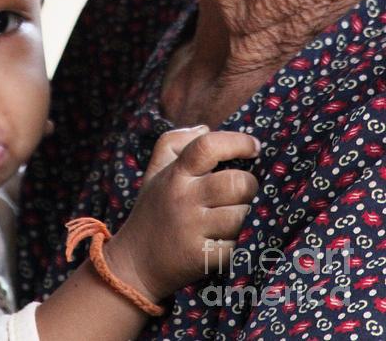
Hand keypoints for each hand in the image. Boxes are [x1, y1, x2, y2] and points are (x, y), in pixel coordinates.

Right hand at [104, 127, 259, 301]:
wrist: (135, 263)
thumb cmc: (153, 210)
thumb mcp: (156, 170)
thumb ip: (176, 141)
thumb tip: (206, 127)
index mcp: (176, 174)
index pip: (208, 146)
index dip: (237, 142)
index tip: (254, 147)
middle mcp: (183, 198)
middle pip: (235, 183)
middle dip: (250, 185)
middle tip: (247, 189)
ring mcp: (192, 229)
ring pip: (241, 216)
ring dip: (248, 215)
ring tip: (238, 214)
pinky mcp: (201, 258)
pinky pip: (237, 245)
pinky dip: (240, 242)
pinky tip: (231, 238)